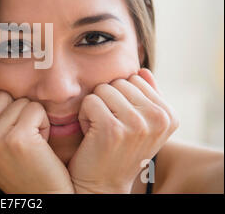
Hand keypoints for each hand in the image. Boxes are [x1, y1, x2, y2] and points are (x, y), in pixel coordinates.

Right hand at [0, 90, 74, 193]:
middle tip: (18, 140)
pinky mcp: (17, 139)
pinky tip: (39, 146)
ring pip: (20, 101)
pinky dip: (44, 124)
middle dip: (15, 112)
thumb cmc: (19, 166)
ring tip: (28, 145)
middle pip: (0, 95)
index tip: (3, 129)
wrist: (41, 196)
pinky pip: (36, 109)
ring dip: (31, 119)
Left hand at [68, 68, 178, 192]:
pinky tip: (91, 134)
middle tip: (110, 126)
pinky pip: (90, 100)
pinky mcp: (112, 129)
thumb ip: (146, 96)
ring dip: (95, 107)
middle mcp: (158, 119)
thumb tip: (142, 70)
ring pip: (103, 89)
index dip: (122, 98)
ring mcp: (137, 124)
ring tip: (101, 130)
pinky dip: (84, 116)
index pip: (135, 78)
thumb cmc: (118, 149)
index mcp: (169, 115)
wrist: (102, 183)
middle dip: (108, 101)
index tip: (123, 121)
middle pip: (118, 82)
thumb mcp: (140, 123)